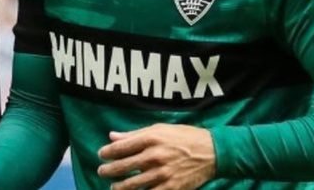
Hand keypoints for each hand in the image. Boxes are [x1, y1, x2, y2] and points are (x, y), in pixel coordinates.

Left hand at [97, 123, 215, 189]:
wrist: (212, 152)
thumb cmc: (184, 137)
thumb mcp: (160, 129)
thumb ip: (134, 134)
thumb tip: (112, 136)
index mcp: (151, 139)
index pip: (121, 147)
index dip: (107, 153)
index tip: (101, 155)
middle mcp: (155, 156)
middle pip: (123, 167)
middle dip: (108, 171)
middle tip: (102, 172)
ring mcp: (163, 174)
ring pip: (132, 185)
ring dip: (119, 187)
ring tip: (114, 188)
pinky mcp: (172, 188)